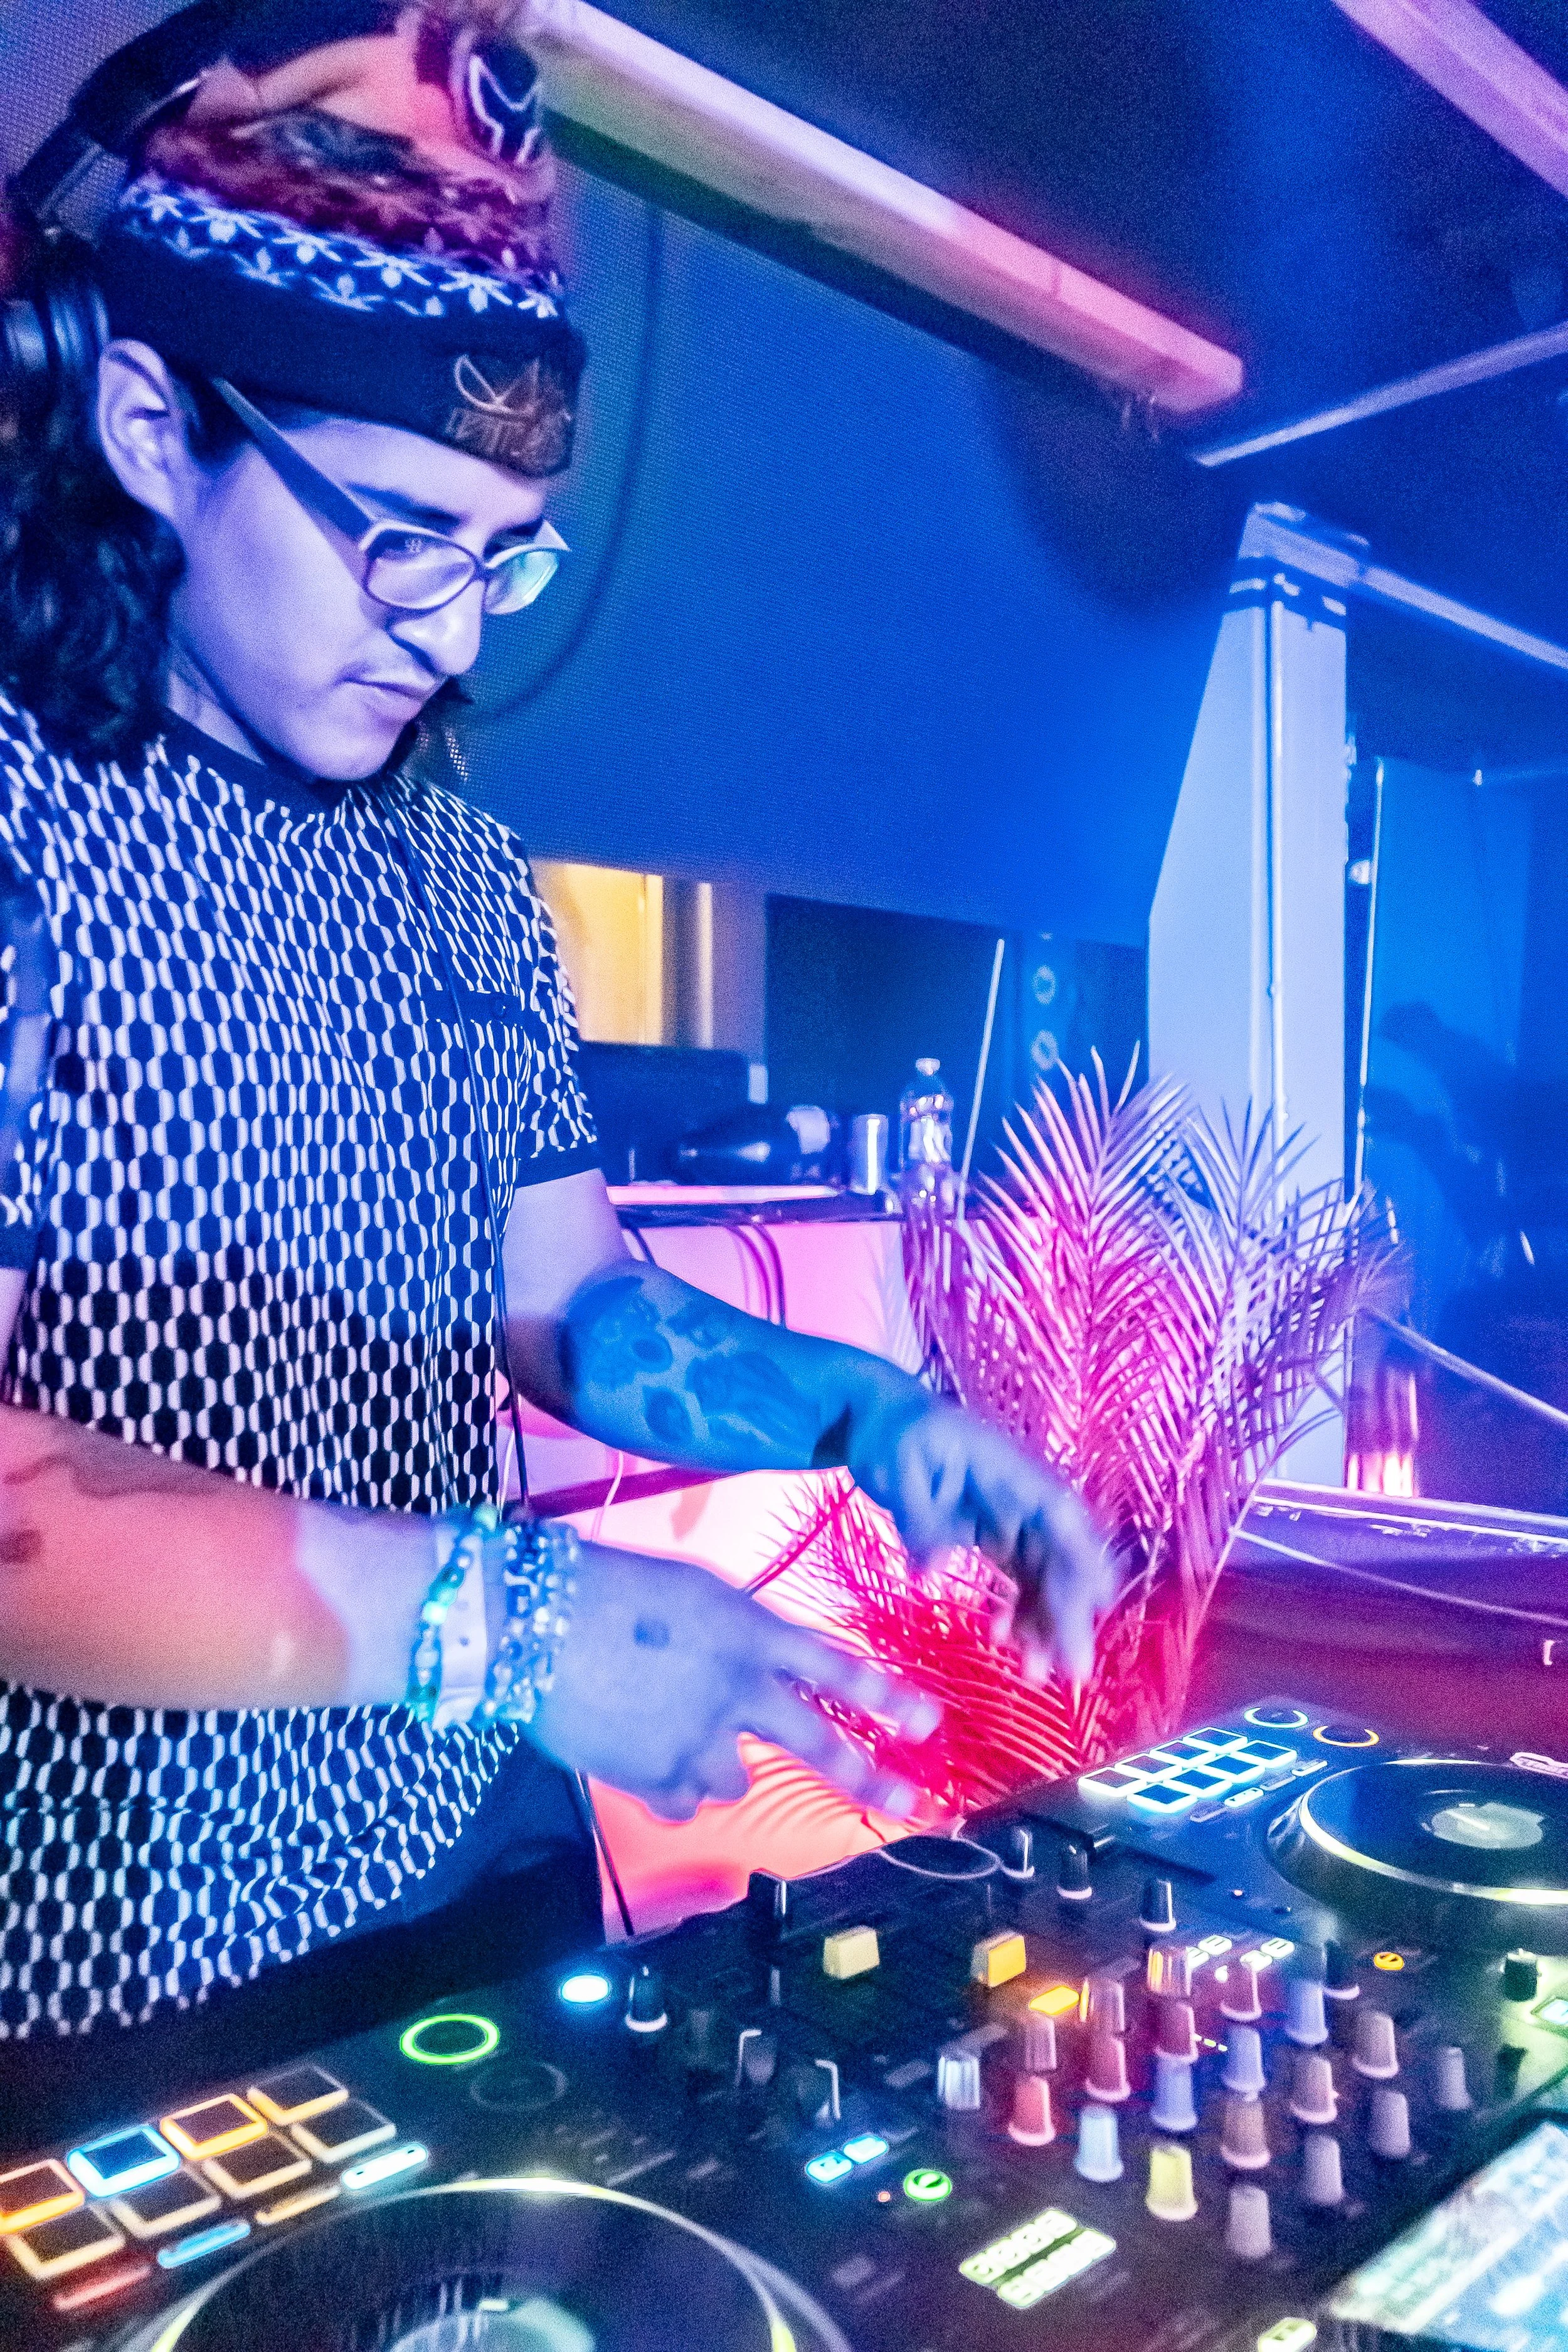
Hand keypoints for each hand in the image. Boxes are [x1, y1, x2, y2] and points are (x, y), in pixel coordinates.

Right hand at [526, 1543, 940, 1821]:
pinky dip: (666, 1785)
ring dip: (714, 1763)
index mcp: (751, 1633)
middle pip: (818, 1744)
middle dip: (870, 1777)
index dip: (886, 1696)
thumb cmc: (606, 1585)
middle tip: (911, 1803)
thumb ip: (735, 1636)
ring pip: (733, 1779)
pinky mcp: (654, 1779)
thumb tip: (753, 1671)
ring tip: (670, 1728)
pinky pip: (681, 1802)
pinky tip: (637, 1751)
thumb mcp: (690, 1594)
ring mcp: (698, 1742)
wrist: (530, 1622)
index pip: (836, 1668)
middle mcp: (739, 1692)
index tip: (929, 1722)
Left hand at [850, 1395, 1113, 1681]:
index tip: (1093, 1612)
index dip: (1083, 1565)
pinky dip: (1021, 1611)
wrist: (880, 1418)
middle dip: (1069, 1614)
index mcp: (1013, 1473)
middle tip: (1068, 1673)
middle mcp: (1025, 1498)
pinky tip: (1002, 1639)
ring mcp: (1014, 1519)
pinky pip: (1022, 1579)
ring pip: (1048, 1576)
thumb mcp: (899, 1466)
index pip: (1062, 1521)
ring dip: (1047, 1622)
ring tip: (1030, 1672)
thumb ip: (919, 1520)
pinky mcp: (996, 1536)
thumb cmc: (894, 1433)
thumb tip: (926, 1576)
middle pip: (1063, 1558)